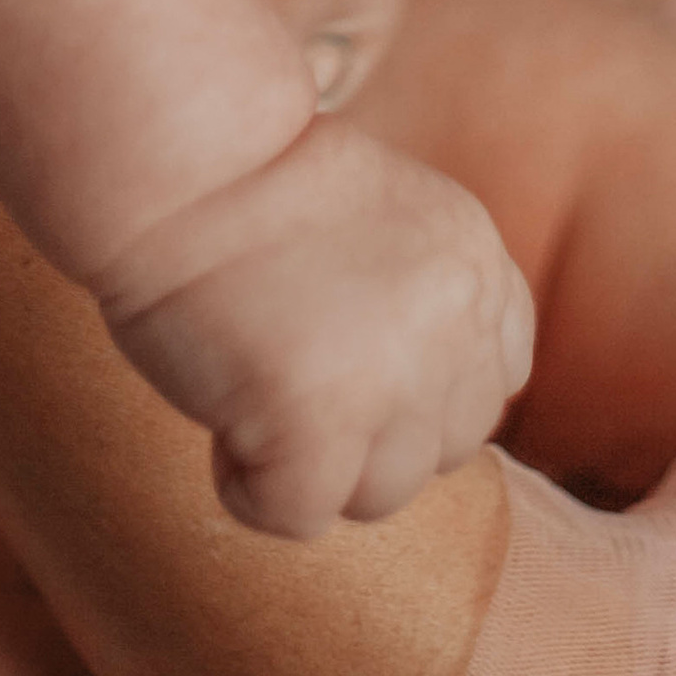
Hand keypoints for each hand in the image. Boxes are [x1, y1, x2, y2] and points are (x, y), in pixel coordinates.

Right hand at [94, 117, 534, 541]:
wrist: (181, 161)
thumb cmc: (255, 186)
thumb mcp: (391, 222)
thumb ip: (428, 305)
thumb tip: (425, 413)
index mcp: (478, 265)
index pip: (494, 383)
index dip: (421, 388)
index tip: (353, 351)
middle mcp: (457, 324)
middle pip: (442, 453)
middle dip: (369, 431)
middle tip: (290, 359)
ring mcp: (395, 378)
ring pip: (379, 496)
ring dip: (312, 462)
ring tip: (253, 376)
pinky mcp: (320, 423)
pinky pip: (298, 515)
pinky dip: (249, 485)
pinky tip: (222, 409)